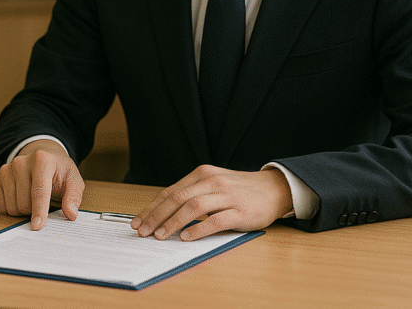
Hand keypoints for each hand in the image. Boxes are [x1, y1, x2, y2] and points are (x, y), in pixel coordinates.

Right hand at [0, 139, 84, 230]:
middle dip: (34, 211)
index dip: (39, 211)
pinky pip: (1, 206)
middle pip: (24, 203)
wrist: (42, 156)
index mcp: (42, 160)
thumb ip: (73, 197)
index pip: (39, 191)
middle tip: (43, 202)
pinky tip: (20, 198)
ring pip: (12, 207)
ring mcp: (7, 169)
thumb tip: (71, 214)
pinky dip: (12, 208)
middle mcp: (21, 162)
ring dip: (23, 210)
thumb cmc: (59, 170)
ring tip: (32, 199)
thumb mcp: (73, 180)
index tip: (37, 226)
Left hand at [131, 165, 292, 240]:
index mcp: (202, 174)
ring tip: (160, 235)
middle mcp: (212, 181)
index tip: (138, 221)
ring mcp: (226, 196)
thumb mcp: (213, 184)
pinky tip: (186, 237)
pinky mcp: (240, 211)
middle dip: (156, 216)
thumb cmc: (239, 190)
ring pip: (193, 207)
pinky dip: (198, 229)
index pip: (171, 191)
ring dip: (173, 222)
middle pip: (177, 198)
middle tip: (143, 231)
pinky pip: (215, 220)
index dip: (152, 207)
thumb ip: (192, 193)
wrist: (273, 189)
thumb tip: (163, 213)